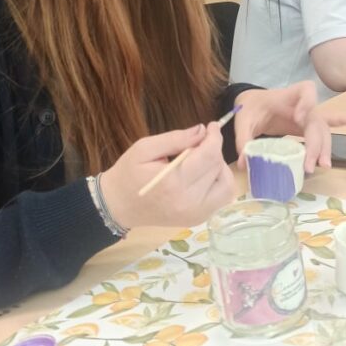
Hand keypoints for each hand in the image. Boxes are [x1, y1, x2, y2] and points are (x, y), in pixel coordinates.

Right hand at [99, 122, 234, 228]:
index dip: (215, 137)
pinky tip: (204, 175)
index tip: (212, 126)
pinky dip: (219, 183)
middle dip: (213, 150)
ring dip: (220, 168)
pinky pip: (222, 197)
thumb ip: (176, 138)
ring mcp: (195, 214)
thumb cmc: (128, 174)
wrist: (118, 206)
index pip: (209, 155)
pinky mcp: (198, 220)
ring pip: (227, 184)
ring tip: (202, 161)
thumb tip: (202, 130)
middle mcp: (188, 201)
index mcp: (173, 182)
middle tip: (198, 143)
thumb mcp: (145, 148)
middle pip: (218, 168)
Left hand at [234, 81, 345, 172]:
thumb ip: (243, 140)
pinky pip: (327, 124)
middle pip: (317, 120)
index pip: (305, 90)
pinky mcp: (307, 124)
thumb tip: (244, 164)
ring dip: (324, 147)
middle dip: (316, 142)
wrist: (252, 103)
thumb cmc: (250, 108)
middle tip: (311, 163)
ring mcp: (307, 114)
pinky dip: (341, 122)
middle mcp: (302, 104)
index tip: (298, 119)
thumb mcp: (243, 122)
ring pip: (322, 130)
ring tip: (323, 165)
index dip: (307, 103)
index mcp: (286, 96)